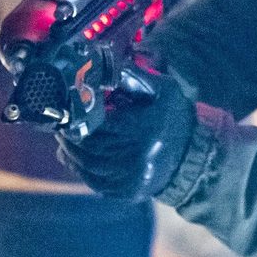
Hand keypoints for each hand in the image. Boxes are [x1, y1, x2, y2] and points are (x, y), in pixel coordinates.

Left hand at [57, 66, 195, 199]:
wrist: (193, 156)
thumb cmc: (175, 117)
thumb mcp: (161, 89)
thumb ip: (132, 76)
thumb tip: (103, 64)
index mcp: (140, 129)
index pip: (95, 126)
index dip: (76, 119)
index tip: (69, 109)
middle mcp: (134, 157)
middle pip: (86, 148)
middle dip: (70, 136)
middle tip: (63, 124)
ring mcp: (129, 179)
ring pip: (86, 166)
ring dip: (71, 152)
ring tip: (66, 139)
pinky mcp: (126, 192)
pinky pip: (94, 182)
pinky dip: (81, 169)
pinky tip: (76, 157)